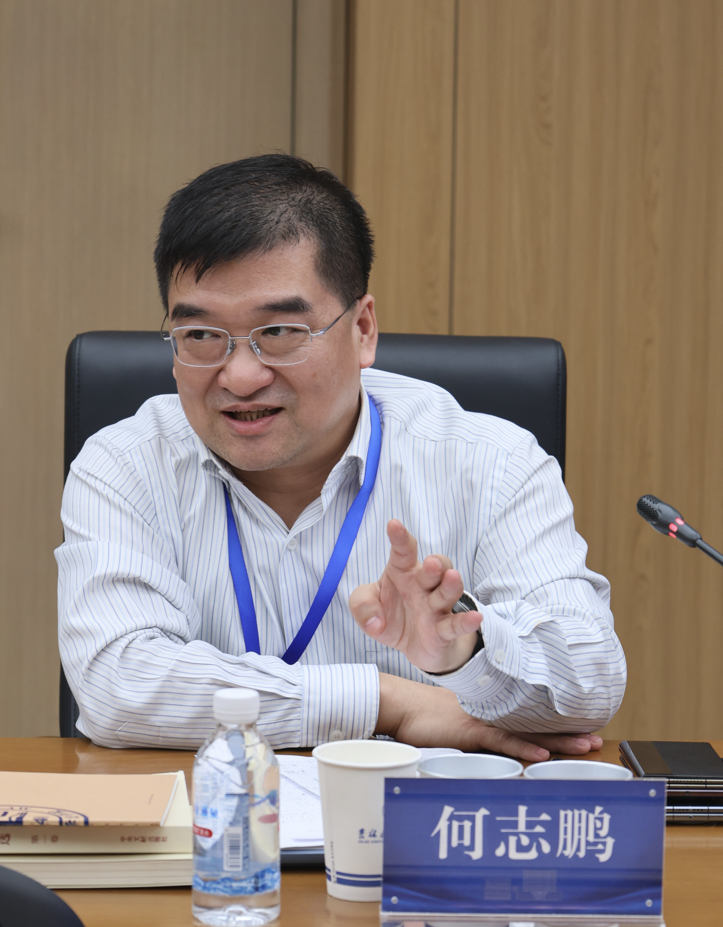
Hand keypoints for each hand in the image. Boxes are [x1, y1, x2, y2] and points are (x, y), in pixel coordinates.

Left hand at [350, 520, 480, 672]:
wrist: (409, 645)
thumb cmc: (390, 615)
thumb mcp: (366, 608)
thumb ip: (362, 606)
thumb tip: (374, 621)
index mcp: (403, 572)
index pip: (403, 551)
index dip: (399, 537)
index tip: (394, 525)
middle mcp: (422, 585)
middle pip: (435, 568)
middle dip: (435, 564)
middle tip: (431, 563)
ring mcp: (435, 607)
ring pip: (447, 592)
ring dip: (450, 585)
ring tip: (452, 578)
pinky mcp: (443, 630)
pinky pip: (455, 624)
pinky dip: (465, 622)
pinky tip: (475, 618)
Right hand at [376, 674, 602, 761]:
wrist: (398, 704)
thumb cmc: (419, 715)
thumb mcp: (450, 722)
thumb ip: (470, 729)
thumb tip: (484, 740)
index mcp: (488, 711)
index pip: (527, 718)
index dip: (554, 725)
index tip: (579, 729)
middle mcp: (490, 714)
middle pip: (536, 724)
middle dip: (568, 733)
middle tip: (595, 739)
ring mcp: (482, 721)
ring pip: (528, 732)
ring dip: (559, 741)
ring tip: (586, 747)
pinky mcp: (470, 732)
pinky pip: (502, 741)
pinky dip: (524, 748)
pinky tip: (543, 755)